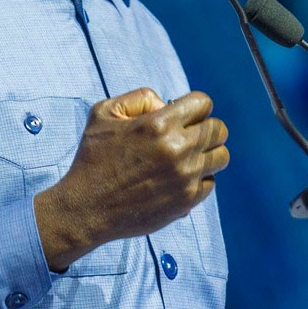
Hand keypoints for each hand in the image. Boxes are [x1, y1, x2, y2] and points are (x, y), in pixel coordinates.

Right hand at [33, 88, 229, 272]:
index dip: (194, 107)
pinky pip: (210, 183)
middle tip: (188, 137)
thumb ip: (139, 99)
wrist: (86, 208)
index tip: (183, 117)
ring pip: (221, 156)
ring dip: (207, 154)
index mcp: (158, 124)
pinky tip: (178, 180)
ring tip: (188, 158)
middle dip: (205, 128)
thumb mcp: (104, 114)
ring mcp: (185, 176)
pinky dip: (199, 180)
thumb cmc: (93, 158)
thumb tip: (166, 104)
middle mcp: (177, 149)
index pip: (203, 103)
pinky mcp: (187, 200)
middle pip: (219, 129)